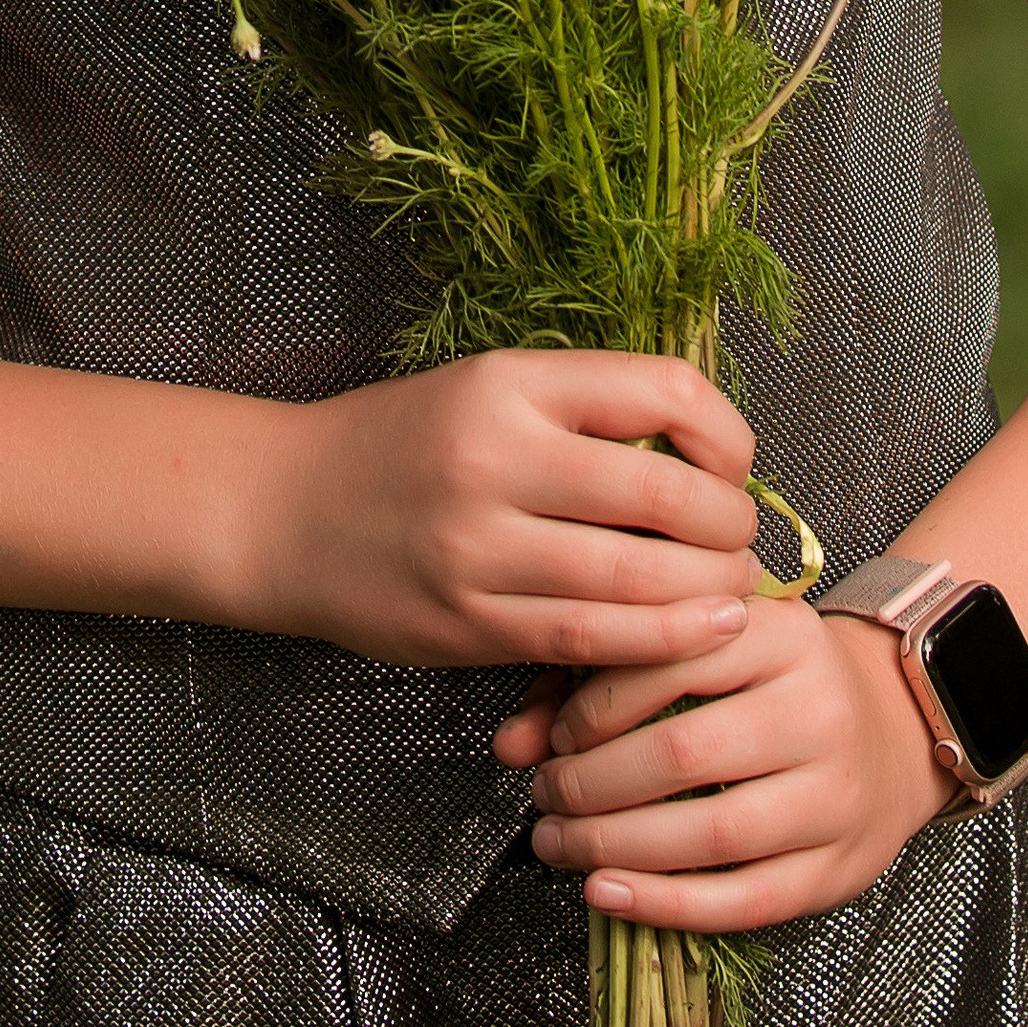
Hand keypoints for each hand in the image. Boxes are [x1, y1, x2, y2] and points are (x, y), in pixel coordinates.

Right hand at [248, 350, 760, 674]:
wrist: (284, 508)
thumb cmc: (405, 443)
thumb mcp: (488, 388)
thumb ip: (584, 413)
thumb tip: (706, 458)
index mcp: (511, 383)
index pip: (663, 392)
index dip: (727, 435)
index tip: (736, 464)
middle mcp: (497, 456)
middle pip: (665, 496)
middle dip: (729, 527)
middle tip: (742, 541)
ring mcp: (479, 546)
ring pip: (636, 581)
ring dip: (708, 594)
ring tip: (734, 595)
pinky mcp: (468, 622)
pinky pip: (586, 640)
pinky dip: (655, 643)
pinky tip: (693, 636)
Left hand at [498, 596, 948, 929]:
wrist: (891, 728)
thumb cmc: (769, 684)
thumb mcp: (704, 651)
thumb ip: (602, 681)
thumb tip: (510, 745)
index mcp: (784, 634)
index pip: (674, 660)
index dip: (597, 705)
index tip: (556, 735)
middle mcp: (818, 708)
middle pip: (684, 753)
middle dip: (592, 784)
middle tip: (545, 796)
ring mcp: (835, 792)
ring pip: (712, 832)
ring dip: (616, 847)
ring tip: (559, 843)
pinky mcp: (837, 867)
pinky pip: (744, 899)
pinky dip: (665, 904)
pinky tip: (606, 892)